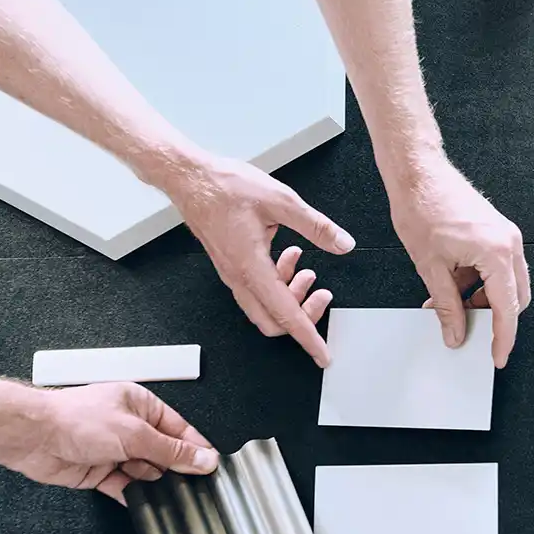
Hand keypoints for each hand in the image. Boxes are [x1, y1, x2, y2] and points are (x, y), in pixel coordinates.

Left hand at [2, 382, 216, 501]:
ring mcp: (113, 450)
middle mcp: (128, 426)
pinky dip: (133, 495)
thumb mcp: (135, 434)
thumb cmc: (76, 419)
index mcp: (140, 404)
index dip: (195, 447)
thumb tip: (202, 458)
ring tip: (161, 491)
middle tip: (190, 483)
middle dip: (173, 467)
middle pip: (164, 452)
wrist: (35, 437)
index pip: (179, 428)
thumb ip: (171, 450)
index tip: (212, 466)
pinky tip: (142, 501)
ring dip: (152, 482)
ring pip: (145, 472)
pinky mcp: (99, 471)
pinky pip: (124, 487)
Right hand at [163, 152, 348, 365]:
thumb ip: (315, 226)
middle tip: (322, 293)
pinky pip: (258, 290)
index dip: (308, 338)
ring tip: (307, 269)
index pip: (286, 315)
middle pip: (274, 320)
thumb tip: (342, 243)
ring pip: (266, 306)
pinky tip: (289, 256)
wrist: (191, 179)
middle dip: (304, 314)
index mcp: (251, 267)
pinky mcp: (231, 265)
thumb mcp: (281, 200)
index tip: (323, 355)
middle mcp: (239, 277)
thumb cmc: (225, 186)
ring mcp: (232, 274)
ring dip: (291, 294)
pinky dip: (279, 282)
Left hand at [388, 155, 529, 367]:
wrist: (418, 173)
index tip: (498, 356)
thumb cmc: (422, 206)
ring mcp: (504, 235)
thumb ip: (446, 305)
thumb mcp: (430, 266)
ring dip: (483, 299)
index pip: (507, 308)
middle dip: (493, 318)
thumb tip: (455, 332)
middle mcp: (508, 242)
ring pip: (506, 283)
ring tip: (450, 302)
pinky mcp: (495, 231)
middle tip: (468, 329)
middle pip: (515, 297)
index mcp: (496, 252)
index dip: (503, 337)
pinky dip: (479, 282)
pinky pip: (496, 267)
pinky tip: (452, 284)